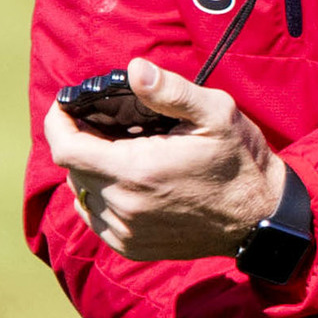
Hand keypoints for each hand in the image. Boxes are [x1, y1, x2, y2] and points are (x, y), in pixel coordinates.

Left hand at [43, 59, 284, 262]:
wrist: (261, 219)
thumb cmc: (240, 161)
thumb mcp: (215, 114)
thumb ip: (171, 91)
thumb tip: (134, 70)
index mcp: (136, 170)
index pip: (65, 148)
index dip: (57, 123)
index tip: (65, 107)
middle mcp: (124, 205)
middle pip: (72, 169)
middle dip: (81, 142)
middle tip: (106, 126)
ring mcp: (127, 231)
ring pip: (82, 194)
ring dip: (91, 171)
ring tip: (120, 155)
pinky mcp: (133, 247)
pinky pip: (96, 218)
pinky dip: (100, 197)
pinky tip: (125, 184)